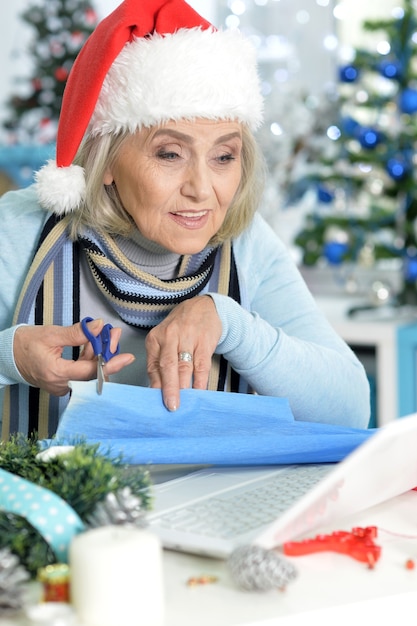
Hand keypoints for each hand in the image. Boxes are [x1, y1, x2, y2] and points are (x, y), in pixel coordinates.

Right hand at [13, 319, 134, 395]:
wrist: (8, 355)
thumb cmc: (26, 344)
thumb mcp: (52, 334)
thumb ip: (77, 333)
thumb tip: (98, 326)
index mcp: (56, 374)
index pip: (90, 372)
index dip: (110, 364)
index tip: (126, 357)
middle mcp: (61, 385)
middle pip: (93, 374)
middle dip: (107, 354)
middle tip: (114, 334)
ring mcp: (63, 386)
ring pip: (89, 373)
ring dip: (100, 354)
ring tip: (107, 333)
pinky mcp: (64, 383)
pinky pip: (83, 373)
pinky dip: (90, 358)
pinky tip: (95, 342)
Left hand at [145, 295, 221, 410]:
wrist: (203, 307)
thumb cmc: (180, 328)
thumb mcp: (164, 340)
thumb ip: (159, 363)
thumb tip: (156, 391)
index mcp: (155, 339)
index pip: (153, 367)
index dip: (155, 387)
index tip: (156, 404)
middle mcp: (170, 337)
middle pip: (167, 366)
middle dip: (169, 389)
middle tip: (171, 406)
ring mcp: (188, 338)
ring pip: (184, 366)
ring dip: (184, 387)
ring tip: (184, 403)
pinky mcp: (204, 341)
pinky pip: (201, 364)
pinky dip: (200, 380)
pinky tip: (200, 391)